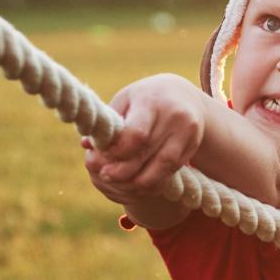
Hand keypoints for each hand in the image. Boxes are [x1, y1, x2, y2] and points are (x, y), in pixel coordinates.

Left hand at [82, 76, 206, 198]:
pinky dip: (155, 179)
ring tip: (123, 184)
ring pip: (163, 167)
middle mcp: (174, 116)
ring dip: (140, 181)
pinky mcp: (193, 145)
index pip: (136, 135)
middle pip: (147, 153)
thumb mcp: (125, 100)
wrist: (183, 95)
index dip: (118, 152)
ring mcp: (187, 132)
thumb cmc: (145, 98)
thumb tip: (86, 145)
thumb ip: (109, 123)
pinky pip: (172, 169)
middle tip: (106, 176)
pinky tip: (141, 181)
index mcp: (152, 101)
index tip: (104, 157)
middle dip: (124, 170)